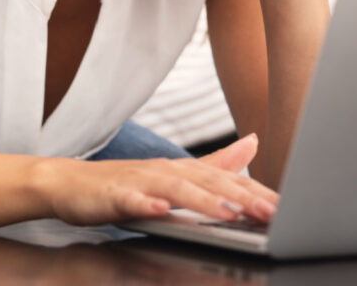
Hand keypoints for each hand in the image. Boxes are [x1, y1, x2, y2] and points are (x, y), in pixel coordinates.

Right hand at [43, 134, 278, 225]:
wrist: (69, 183)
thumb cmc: (125, 182)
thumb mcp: (177, 173)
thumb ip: (216, 162)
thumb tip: (253, 142)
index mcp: (184, 169)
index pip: (228, 181)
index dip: (257, 194)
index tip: (286, 209)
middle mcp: (167, 170)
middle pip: (209, 183)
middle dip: (242, 198)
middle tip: (270, 213)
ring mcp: (140, 181)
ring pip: (177, 190)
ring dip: (204, 202)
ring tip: (229, 214)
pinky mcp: (114, 195)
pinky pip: (132, 200)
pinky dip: (147, 204)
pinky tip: (160, 211)